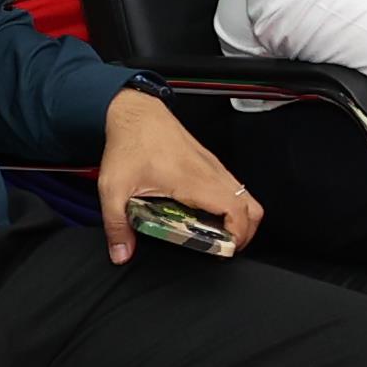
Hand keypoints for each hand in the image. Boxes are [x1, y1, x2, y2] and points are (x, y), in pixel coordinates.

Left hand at [96, 85, 257, 260]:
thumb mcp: (114, 188)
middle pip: (252, 208)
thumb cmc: (129, 144)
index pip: (237, 210)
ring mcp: (213, 167)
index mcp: (195, 181)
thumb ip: (116, 224)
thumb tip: (121, 254)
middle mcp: (211, 173)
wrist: (136, 112)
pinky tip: (205, 215)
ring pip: (245, 197)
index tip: (224, 251)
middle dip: (245, 234)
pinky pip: (233, 188)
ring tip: (216, 236)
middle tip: (223, 248)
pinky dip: (230, 206)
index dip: (238, 236)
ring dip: (239, 220)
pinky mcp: (209, 163)